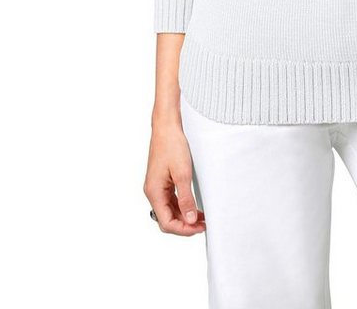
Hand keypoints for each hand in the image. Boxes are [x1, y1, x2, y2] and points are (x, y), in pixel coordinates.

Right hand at [144, 116, 205, 235]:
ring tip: (202, 218)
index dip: (184, 229)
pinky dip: (182, 206)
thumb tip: (190, 220)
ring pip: (169, 210)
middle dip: (185, 225)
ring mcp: (156, 187)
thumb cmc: (172, 145)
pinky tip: (194, 207)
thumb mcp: (183, 173)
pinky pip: (170, 200)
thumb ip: (186, 199)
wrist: (166, 126)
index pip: (166, 222)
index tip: (200, 228)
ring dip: (184, 216)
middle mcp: (152, 192)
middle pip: (167, 219)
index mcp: (154, 192)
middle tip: (203, 225)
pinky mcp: (162, 181)